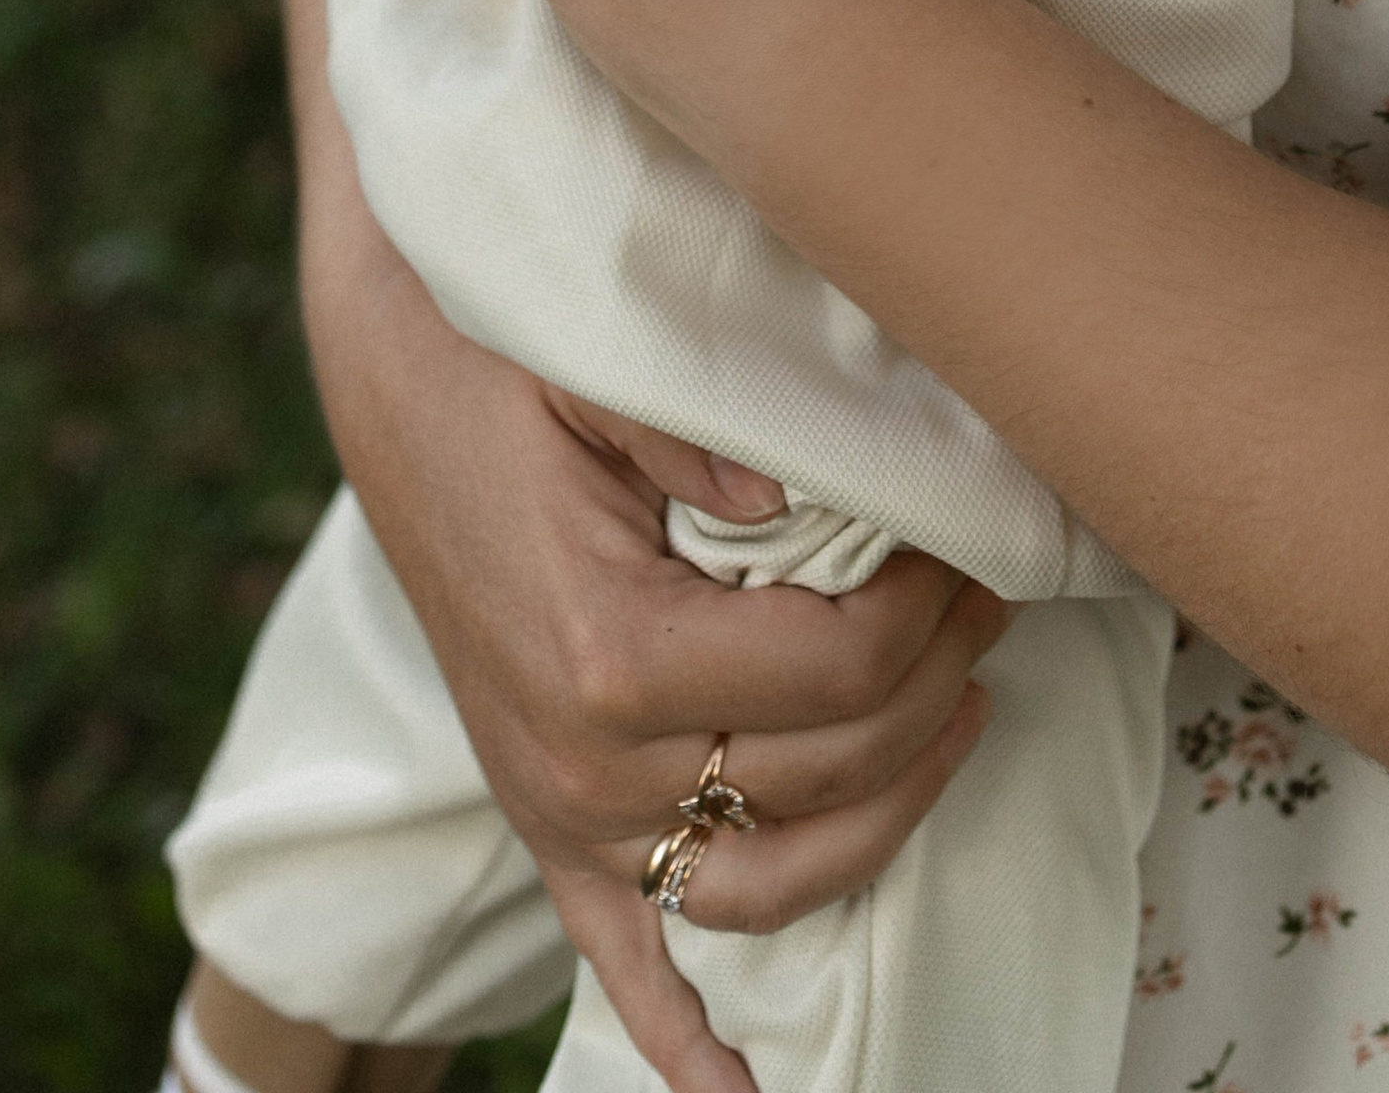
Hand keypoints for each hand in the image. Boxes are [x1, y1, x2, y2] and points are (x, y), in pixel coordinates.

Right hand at [303, 226, 1005, 1092]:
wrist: (400, 386)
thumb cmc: (511, 364)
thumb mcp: (604, 370)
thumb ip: (701, 439)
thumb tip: (802, 501)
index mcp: (608, 652)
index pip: (838, 677)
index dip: (933, 613)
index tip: (973, 546)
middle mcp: (585, 761)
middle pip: (827, 771)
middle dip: (935, 680)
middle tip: (988, 595)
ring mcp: (563, 810)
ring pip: (768, 885)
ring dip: (883, 818)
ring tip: (955, 719)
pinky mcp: (546, 824)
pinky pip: (623, 962)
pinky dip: (683, 1043)